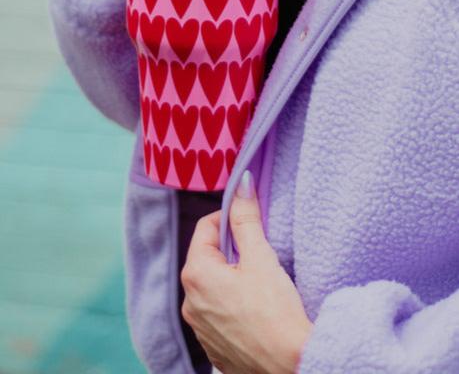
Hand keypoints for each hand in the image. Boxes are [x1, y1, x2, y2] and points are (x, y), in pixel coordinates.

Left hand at [180, 171, 312, 373]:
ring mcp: (199, 326)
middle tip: (259, 254)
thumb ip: (246, 218)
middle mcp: (189, 300)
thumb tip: (241, 183)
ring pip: (212, 284)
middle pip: (208, 256)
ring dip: (232, 276)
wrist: (290, 365)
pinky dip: (232, 302)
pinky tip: (256, 308)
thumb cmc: (275, 312)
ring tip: (260, 283)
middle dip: (232, 249)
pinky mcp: (212, 344)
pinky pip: (217, 310)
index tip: (250, 222)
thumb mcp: (260, 257)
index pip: (206, 227)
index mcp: (196, 273)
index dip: (229, 218)